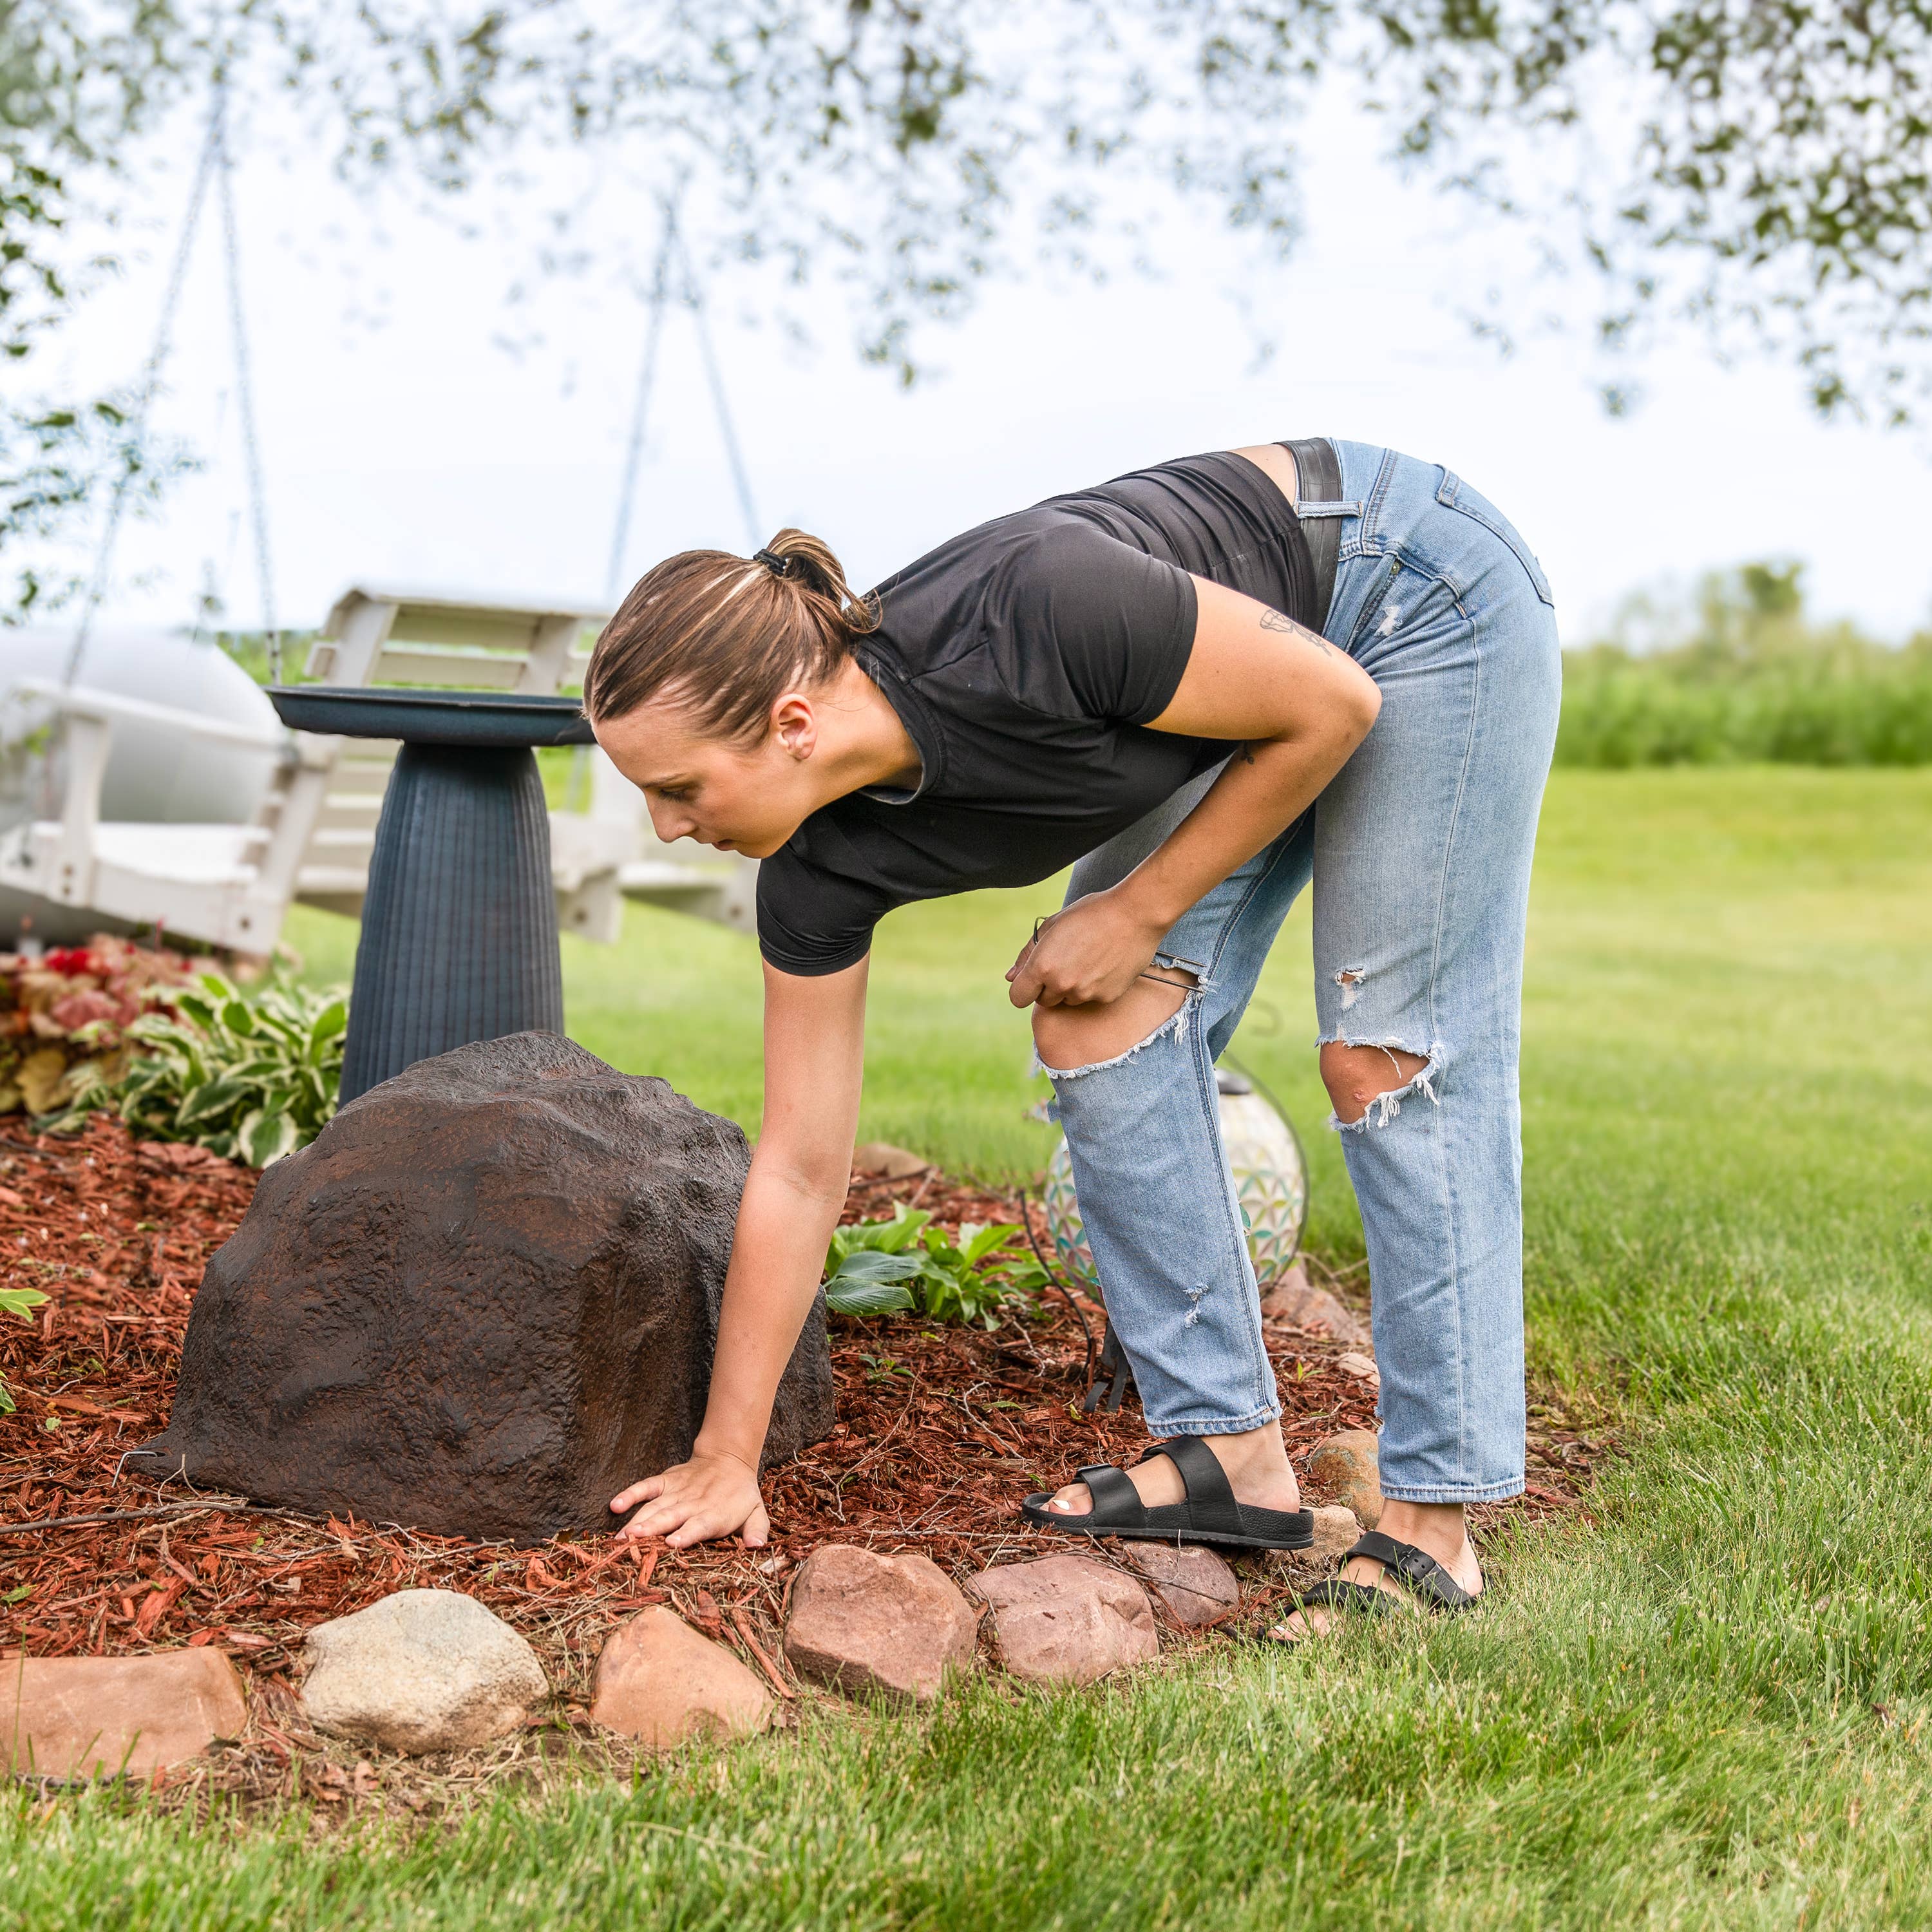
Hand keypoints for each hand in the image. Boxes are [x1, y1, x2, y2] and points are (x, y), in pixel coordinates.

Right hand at [610, 1447, 769, 1548]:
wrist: (728, 1459)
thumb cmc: (740, 1494)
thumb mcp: (756, 1512)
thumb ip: (757, 1530)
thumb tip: (758, 1546)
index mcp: (714, 1514)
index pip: (699, 1525)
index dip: (686, 1534)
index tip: (672, 1543)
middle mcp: (692, 1503)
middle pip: (670, 1518)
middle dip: (651, 1530)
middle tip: (632, 1543)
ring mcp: (676, 1491)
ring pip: (654, 1507)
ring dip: (637, 1521)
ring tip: (620, 1537)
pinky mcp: (665, 1481)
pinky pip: (646, 1486)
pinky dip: (631, 1494)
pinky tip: (615, 1505)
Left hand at [1006, 888, 1167, 1009]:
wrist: (1135, 914)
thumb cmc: (1091, 914)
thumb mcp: (1052, 926)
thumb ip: (1027, 954)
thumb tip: (1010, 977)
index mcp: (1042, 966)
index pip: (1018, 997)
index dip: (1024, 987)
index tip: (1034, 978)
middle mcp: (1062, 984)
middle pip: (1044, 1001)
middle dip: (1049, 986)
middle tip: (1067, 961)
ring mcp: (1085, 993)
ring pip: (1068, 1000)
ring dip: (1072, 987)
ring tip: (1089, 958)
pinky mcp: (1106, 997)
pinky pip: (1091, 998)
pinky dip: (1094, 986)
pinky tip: (1105, 963)